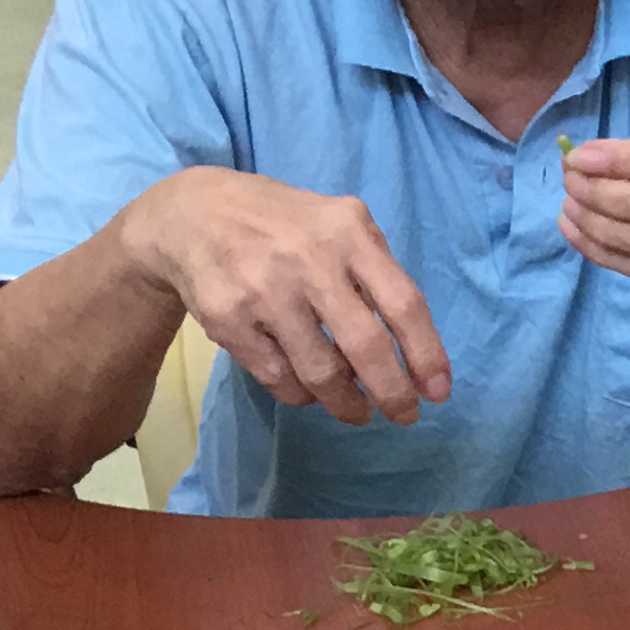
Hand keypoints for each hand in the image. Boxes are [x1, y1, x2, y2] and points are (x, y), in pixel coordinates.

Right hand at [118, 165, 449, 426]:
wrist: (191, 213)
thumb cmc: (285, 226)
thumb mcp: (338, 224)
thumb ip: (376, 273)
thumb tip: (414, 353)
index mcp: (348, 233)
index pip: (403, 304)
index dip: (426, 355)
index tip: (438, 392)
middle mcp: (307, 260)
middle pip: (364, 346)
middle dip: (392, 393)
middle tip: (403, 416)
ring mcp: (264, 291)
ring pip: (320, 372)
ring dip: (345, 402)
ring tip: (355, 409)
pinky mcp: (227, 319)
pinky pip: (278, 378)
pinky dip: (301, 393)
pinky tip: (308, 389)